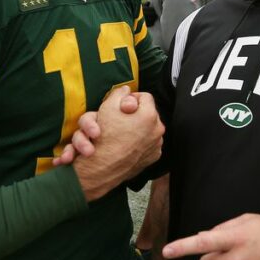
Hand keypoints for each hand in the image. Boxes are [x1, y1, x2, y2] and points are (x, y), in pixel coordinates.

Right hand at [71, 86, 163, 201]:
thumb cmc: (104, 137)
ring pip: (146, 130)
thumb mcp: (108, 106)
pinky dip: (137, 143)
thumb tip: (127, 90)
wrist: (102, 169)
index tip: (120, 105)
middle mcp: (157, 131)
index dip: (130, 98)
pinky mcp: (151, 158)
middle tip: (118, 119)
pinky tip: (124, 145)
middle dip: (132, 115)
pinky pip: (146, 144)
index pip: (144, 97)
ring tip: (120, 133)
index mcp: (150, 115)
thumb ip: (119, 93)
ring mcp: (156, 146)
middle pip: (146, 114)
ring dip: (134, 129)